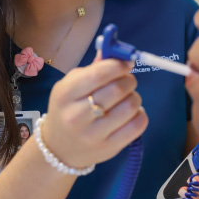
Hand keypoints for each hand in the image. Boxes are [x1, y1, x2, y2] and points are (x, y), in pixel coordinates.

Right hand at [40, 52, 147, 169]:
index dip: (118, 65)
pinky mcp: (109, 148)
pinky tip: (130, 113)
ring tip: (126, 98)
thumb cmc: (68, 109)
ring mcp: (93, 135)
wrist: (59, 148)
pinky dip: (140, 114)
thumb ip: (94, 68)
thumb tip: (117, 49)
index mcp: (65, 94)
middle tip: (126, 80)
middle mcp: (76, 116)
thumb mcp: (71, 85)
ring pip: (131, 106)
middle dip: (128, 79)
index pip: (99, 73)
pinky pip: (138, 125)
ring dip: (134, 96)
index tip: (126, 63)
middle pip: (118, 89)